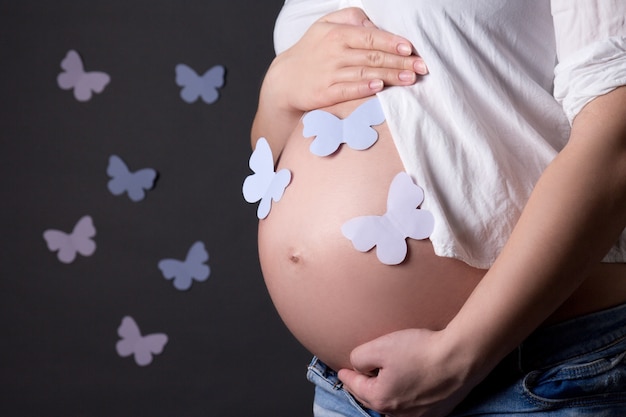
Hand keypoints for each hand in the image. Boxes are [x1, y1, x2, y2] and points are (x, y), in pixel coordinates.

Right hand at [263, 7, 427, 114]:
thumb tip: (375, 24)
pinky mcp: (325, 93)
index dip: (392, 42)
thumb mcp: (325, 25)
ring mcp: (329, 74)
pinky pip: (348, 90)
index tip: (410, 48)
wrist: (285, 79)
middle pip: (373, 57)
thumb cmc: (312, 51)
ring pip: (365, 74)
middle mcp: (334, 52)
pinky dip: (365, 89)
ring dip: (390, 77)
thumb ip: (351, 19)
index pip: (371, 37)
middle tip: (421, 67)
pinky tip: (380, 89)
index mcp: (337, 33)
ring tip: (410, 79)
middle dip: (399, 62)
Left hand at [338, 328, 481, 416]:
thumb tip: (358, 365)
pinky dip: (406, 397)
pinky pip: (413, 407)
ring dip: (385, 394)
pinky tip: (408, 385)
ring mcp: (418, 416)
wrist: (460, 358)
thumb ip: (359, 357)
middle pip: (372, 398)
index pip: (355, 386)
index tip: (341, 371)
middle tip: (357, 377)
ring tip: (382, 381)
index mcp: (380, 398)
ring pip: (392, 406)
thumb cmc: (420, 351)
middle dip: (363, 387)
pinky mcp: (436, 412)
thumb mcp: (380, 347)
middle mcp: (397, 414)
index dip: (347, 376)